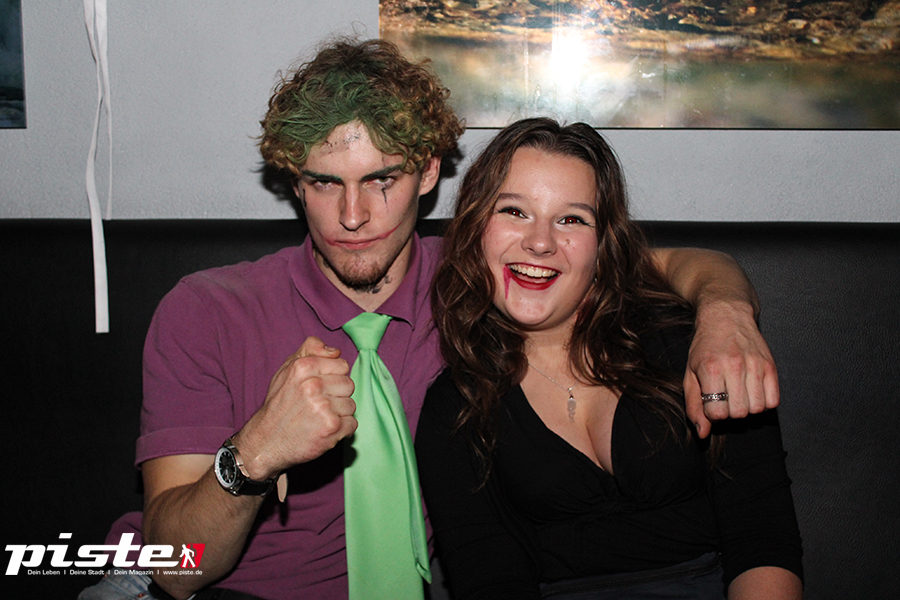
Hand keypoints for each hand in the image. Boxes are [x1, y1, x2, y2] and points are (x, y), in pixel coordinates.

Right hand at [235, 336, 356, 475]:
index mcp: (303, 367)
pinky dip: (341, 430)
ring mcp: (323, 407)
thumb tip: (335, 351)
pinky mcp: (331, 427)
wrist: (266, 441)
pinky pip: (352, 424)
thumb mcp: (287, 370)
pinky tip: (323, 429)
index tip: (321, 386)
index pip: (342, 365)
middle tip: (318, 404)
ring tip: (319, 417)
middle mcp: (313, 385)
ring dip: (339, 413)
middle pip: (349, 385)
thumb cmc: (279, 405)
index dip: (334, 376)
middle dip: (337, 395)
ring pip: (351, 405)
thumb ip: (310, 350)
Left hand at [683, 301, 779, 437]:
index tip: (711, 402)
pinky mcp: (770, 365)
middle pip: (739, 413)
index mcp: (710, 369)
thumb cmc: (704, 347)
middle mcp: (735, 366)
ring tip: (738, 393)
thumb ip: (693, 405)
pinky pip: (773, 401)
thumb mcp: (690, 373)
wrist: (725, 316)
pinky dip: (764, 402)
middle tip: (725, 397)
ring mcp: (755, 365)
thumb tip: (702, 433)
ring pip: (757, 409)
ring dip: (747, 408)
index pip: (717, 413)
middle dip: (730, 412)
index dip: (713, 413)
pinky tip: (752, 391)